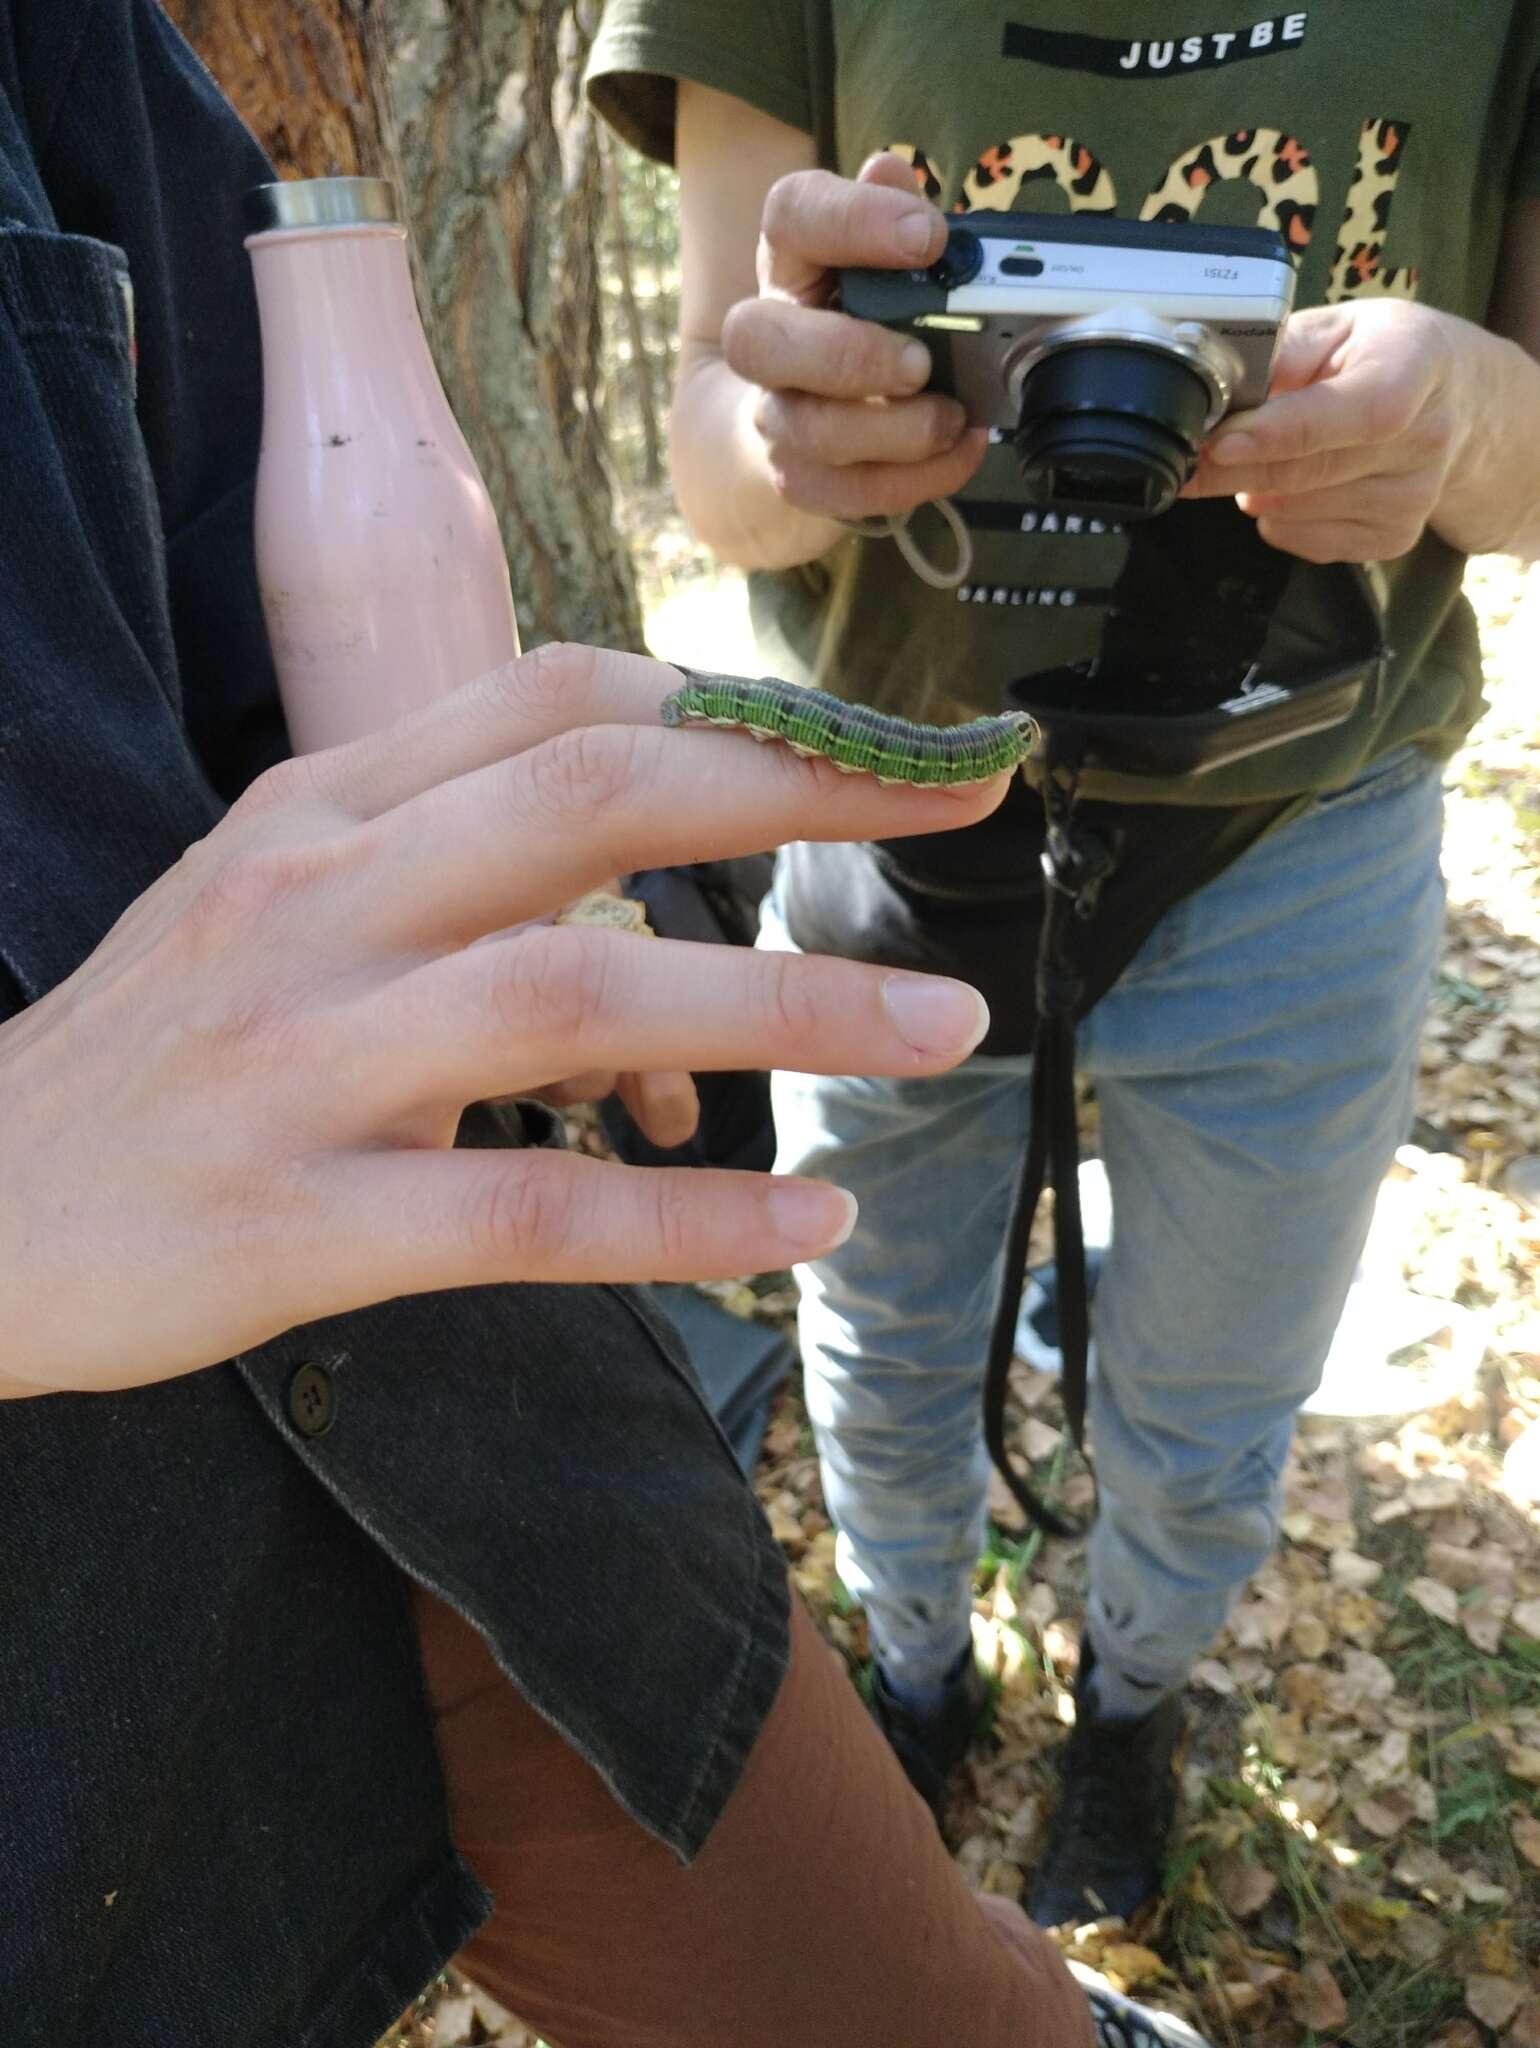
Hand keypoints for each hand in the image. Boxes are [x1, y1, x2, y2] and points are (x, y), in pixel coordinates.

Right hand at [0, 645, 1002, 1397]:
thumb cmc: (155, 1049)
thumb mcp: (271, 890)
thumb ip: (437, 834)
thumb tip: (637, 805)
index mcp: (321, 810)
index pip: (552, 700)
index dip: (734, 704)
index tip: (875, 740)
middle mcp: (317, 903)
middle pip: (587, 801)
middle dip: (796, 794)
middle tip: (962, 804)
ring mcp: (306, 1062)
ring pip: (576, 999)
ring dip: (783, 1010)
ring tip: (942, 1026)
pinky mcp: (300, 1222)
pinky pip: (527, 1211)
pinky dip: (680, 1218)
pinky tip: (803, 1228)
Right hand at [720, 154, 989, 521]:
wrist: (802, 412)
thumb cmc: (856, 317)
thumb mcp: (875, 257)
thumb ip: (889, 213)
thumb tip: (890, 168)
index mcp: (789, 262)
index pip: (790, 215)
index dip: (854, 221)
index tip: (929, 237)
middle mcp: (767, 338)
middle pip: (761, 341)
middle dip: (849, 355)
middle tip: (919, 362)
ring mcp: (777, 414)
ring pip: (810, 430)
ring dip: (893, 429)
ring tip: (952, 417)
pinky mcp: (801, 477)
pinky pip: (847, 493)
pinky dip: (915, 479)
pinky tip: (960, 450)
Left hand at [1184, 300, 1472, 561]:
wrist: (1456, 402)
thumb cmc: (1384, 354)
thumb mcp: (1339, 325)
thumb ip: (1283, 350)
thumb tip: (1222, 383)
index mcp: (1414, 368)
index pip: (1353, 413)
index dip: (1280, 433)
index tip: (1220, 443)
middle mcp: (1425, 439)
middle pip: (1306, 472)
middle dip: (1234, 469)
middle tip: (1193, 459)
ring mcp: (1413, 498)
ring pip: (1293, 511)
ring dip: (1255, 489)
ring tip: (1266, 455)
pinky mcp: (1393, 539)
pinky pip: (1303, 540)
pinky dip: (1278, 516)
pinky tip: (1295, 484)